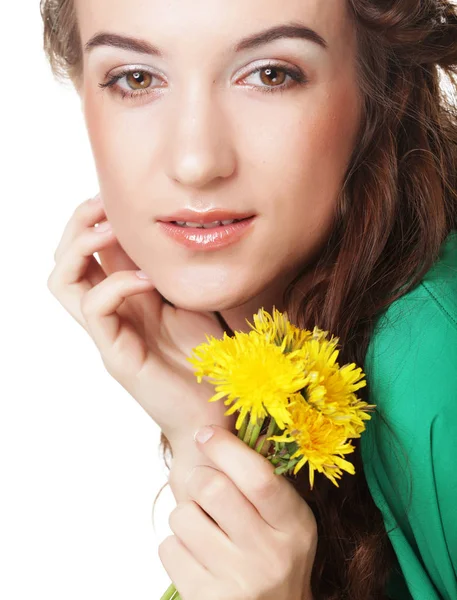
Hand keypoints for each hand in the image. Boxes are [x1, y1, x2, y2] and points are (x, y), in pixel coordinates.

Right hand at [47, 194, 236, 442]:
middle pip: (65, 260)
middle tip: (104, 203)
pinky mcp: (117, 356)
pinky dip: (117, 284)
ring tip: (113, 229)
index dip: (96, 216)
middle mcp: (111, 312)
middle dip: (78, 223)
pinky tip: (148, 279)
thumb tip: (169, 231)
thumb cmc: (208, 359)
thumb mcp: (192, 301)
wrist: (216, 413)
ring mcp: (109, 334)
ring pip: (63, 281)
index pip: (92, 250)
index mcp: (127, 298)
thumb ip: (172, 272)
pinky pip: (96, 310)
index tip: (118, 192)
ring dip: (83, 246)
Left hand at [159, 425, 316, 599]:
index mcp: (294, 526)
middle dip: (198, 477)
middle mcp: (270, 555)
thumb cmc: (275, 554)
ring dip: (185, 513)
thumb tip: (223, 432)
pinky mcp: (205, 599)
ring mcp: (237, 581)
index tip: (205, 433)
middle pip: (213, 489)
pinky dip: (176, 544)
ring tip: (203, 526)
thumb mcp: (288, 520)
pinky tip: (197, 553)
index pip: (259, 477)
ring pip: (183, 516)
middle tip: (202, 483)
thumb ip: (264, 482)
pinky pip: (168, 548)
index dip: (226, 448)